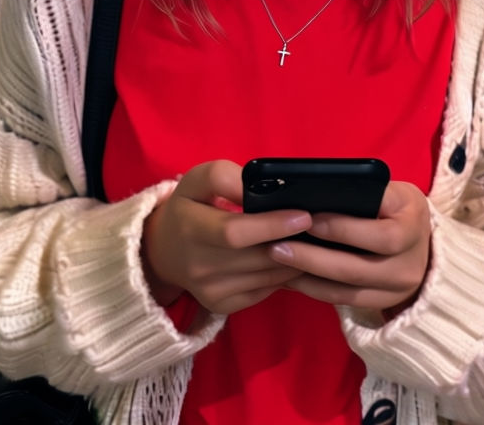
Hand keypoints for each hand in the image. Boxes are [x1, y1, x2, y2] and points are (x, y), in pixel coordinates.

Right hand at [141, 160, 312, 314]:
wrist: (164, 250)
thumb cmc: (189, 206)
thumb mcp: (199, 179)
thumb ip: (225, 177)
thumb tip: (255, 188)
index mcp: (190, 228)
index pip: (235, 232)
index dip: (271, 225)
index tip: (303, 216)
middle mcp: (198, 266)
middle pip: (257, 257)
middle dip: (293, 242)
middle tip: (319, 227)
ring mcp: (210, 291)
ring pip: (266, 276)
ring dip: (296, 260)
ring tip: (315, 241)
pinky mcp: (222, 306)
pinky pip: (264, 290)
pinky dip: (284, 275)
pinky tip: (296, 259)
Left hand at [268, 181, 430, 314]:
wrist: (424, 243)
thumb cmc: (398, 208)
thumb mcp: (391, 192)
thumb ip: (365, 193)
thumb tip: (317, 192)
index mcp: (413, 227)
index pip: (381, 236)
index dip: (343, 230)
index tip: (309, 220)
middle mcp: (410, 265)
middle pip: (357, 269)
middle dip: (313, 258)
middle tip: (278, 246)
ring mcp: (397, 289)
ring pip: (347, 290)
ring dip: (308, 277)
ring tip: (278, 262)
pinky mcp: (381, 303)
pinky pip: (344, 301)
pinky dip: (316, 290)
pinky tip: (291, 277)